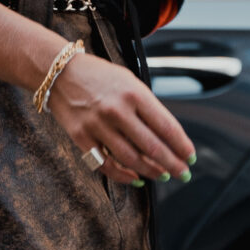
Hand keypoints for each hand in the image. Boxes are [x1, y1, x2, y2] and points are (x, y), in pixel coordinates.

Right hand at [48, 52, 196, 185]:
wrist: (59, 72)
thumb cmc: (100, 77)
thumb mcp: (130, 82)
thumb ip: (147, 107)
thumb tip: (168, 138)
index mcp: (134, 93)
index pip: (167, 126)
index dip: (182, 145)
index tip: (190, 156)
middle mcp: (117, 110)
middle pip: (152, 147)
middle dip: (172, 164)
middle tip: (183, 174)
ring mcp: (98, 125)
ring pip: (131, 159)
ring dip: (151, 171)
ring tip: (163, 175)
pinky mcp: (81, 137)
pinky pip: (106, 164)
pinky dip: (123, 175)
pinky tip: (136, 178)